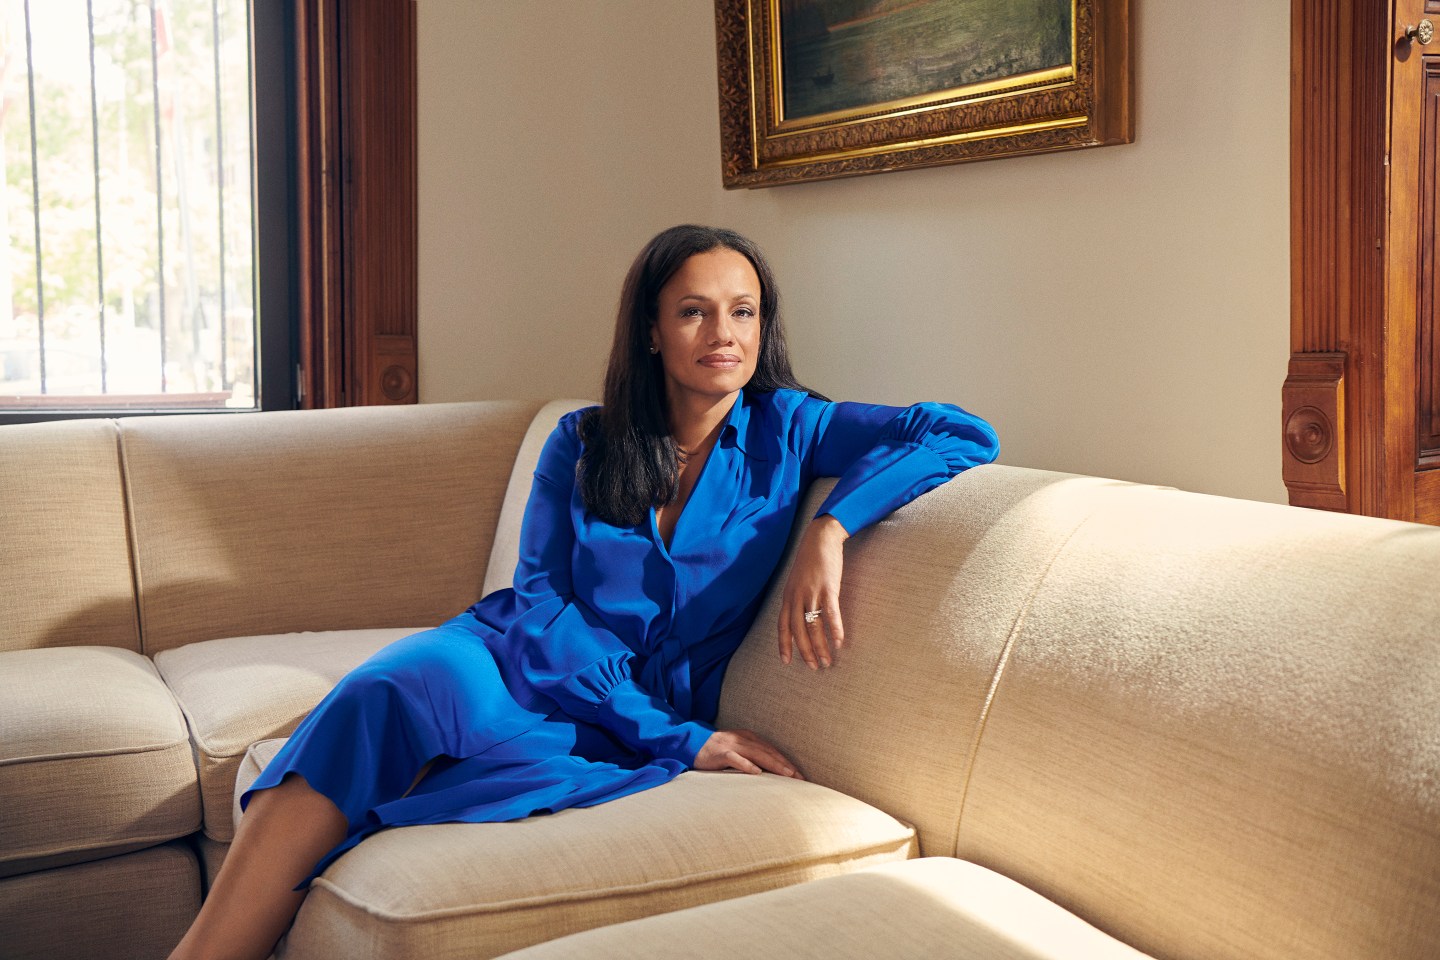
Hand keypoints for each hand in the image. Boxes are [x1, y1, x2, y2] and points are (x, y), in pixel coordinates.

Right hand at [694, 729, 803, 778]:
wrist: (690, 743)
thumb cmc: (716, 752)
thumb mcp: (736, 750)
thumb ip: (751, 757)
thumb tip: (769, 773)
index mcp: (749, 738)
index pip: (772, 750)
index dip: (787, 762)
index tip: (800, 775)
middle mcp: (743, 739)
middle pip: (769, 752)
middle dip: (786, 765)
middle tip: (800, 778)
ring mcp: (731, 745)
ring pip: (757, 754)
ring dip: (773, 764)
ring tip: (787, 774)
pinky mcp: (720, 753)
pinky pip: (735, 758)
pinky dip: (746, 764)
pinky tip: (756, 772)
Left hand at [778, 514, 848, 669]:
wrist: (820, 538)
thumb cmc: (811, 560)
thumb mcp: (797, 580)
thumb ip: (797, 598)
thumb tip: (799, 616)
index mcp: (788, 596)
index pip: (782, 625)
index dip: (784, 644)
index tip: (786, 661)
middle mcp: (797, 596)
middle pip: (798, 630)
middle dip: (805, 651)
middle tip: (814, 667)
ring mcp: (812, 592)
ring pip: (813, 626)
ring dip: (821, 646)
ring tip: (828, 660)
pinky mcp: (828, 588)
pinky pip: (831, 614)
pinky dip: (835, 629)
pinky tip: (839, 642)